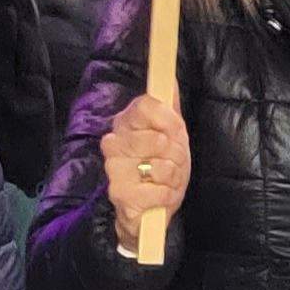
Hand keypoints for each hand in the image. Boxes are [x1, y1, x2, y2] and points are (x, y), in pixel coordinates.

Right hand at [97, 93, 192, 243]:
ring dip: (173, 176)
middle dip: (176, 154)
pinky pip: (160, 191)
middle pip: (158, 138)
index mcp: (125, 123)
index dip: (168, 119)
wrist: (148, 209)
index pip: (145, 106)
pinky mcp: (121, 196)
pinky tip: (160, 196)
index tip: (175, 130)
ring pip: (161, 166)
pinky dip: (168, 195)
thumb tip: (170, 80)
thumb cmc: (159, 167)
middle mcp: (113, 144)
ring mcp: (114, 170)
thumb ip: (169, 107)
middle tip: (171, 161)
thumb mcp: (170, 135)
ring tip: (166, 180)